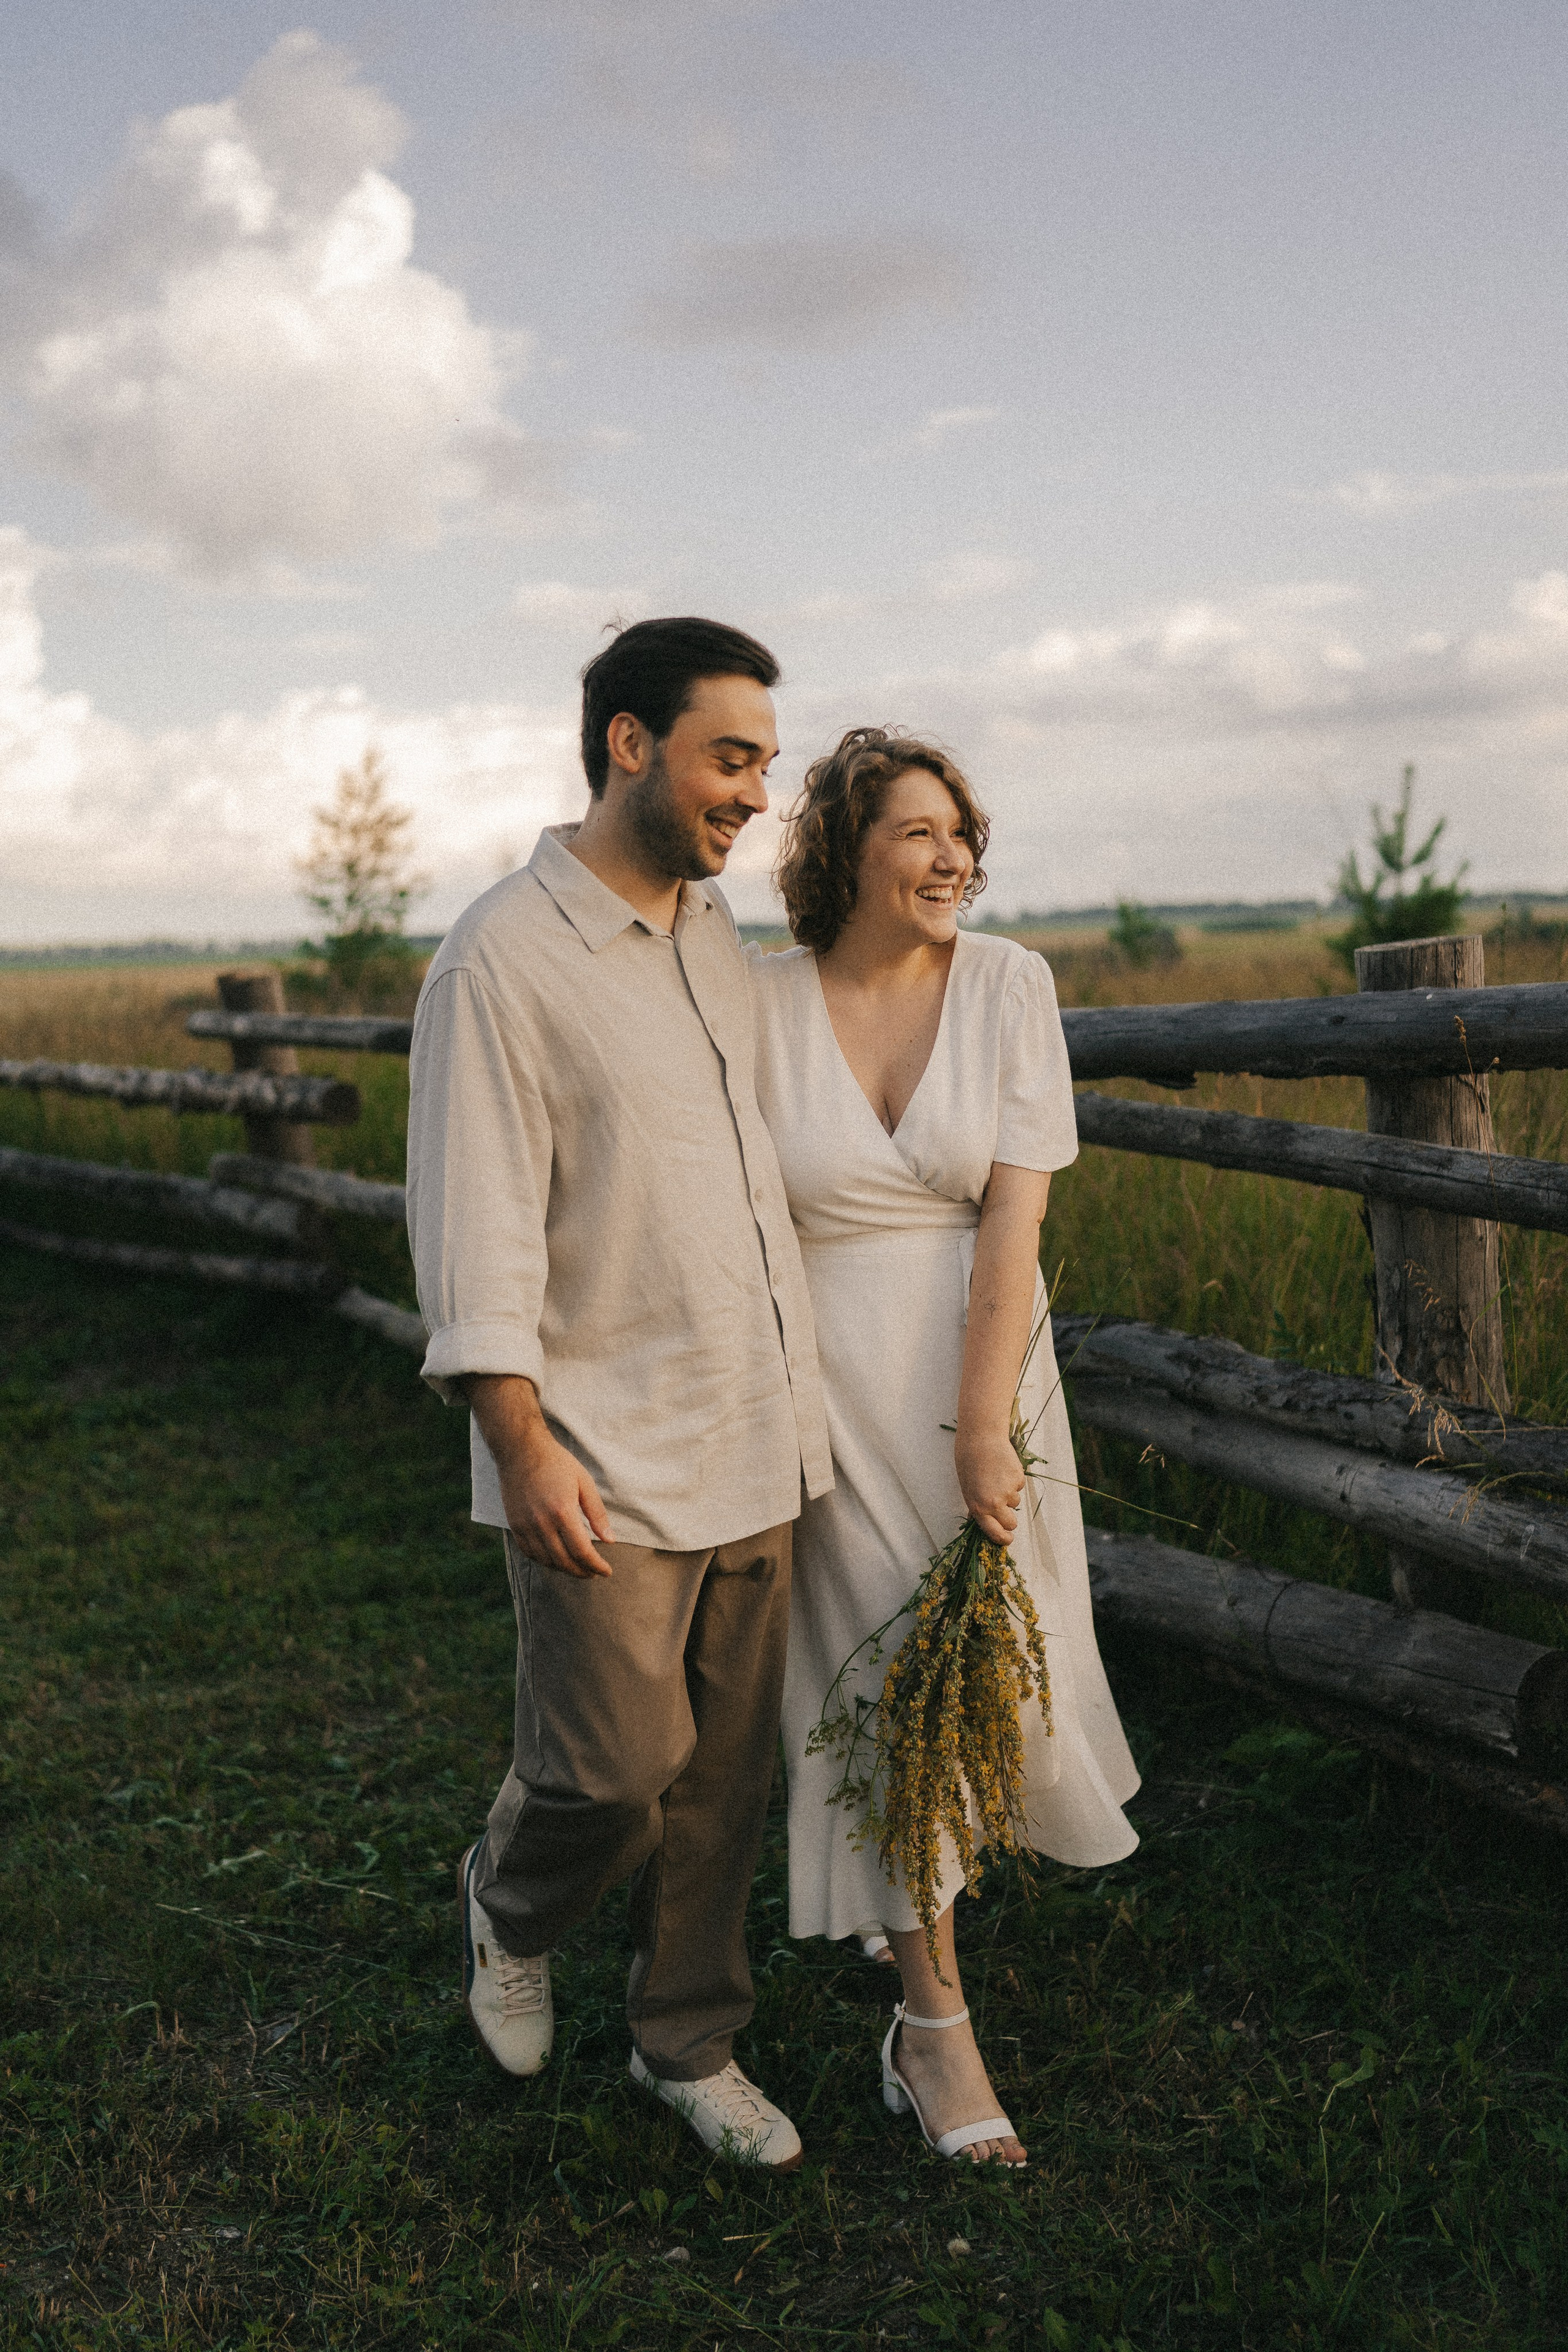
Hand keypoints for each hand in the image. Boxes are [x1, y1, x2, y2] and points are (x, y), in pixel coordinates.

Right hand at [465, 1375, 612, 1576]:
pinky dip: (544, 1561)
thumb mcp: (584, 1482)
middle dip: (582, 1571)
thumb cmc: (556, 1463)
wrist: (520, 1450)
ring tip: (578, 1568)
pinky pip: (529, 1552)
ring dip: (564, 1569)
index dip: (596, 1565)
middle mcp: (541, 1523)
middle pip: (564, 1561)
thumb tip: (610, 1540)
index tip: (606, 1571)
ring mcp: (525, 1525)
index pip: (582, 1551)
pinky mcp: (514, 1525)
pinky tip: (555, 1559)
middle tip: (594, 1573)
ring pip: (546, 1560)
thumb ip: (597, 1514)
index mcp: (562, 1511)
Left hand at [955, 1426, 1024, 1544]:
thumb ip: (977, 1507)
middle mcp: (995, 1503)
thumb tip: (983, 1522)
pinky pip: (1019, 1486)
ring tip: (996, 1477)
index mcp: (978, 1507)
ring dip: (1009, 1495)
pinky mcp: (1018, 1478)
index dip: (1003, 1539)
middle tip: (1002, 1505)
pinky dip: (1013, 1480)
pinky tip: (1003, 1468)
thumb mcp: (967, 1489)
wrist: (981, 1438)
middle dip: (1009, 1518)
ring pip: (1015, 1502)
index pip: (995, 1533)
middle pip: (1011, 1523)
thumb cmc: (969, 1462)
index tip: (1008, 1539)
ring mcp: (1009, 1491)